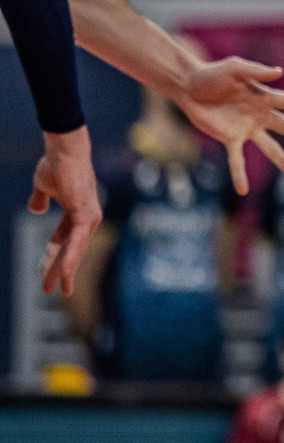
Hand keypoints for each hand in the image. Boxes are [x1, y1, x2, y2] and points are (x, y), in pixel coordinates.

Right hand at [30, 128, 101, 295]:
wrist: (64, 151)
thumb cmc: (56, 165)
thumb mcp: (44, 187)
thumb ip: (41, 200)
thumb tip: (36, 209)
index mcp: (76, 216)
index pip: (64, 244)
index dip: (54, 260)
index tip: (45, 276)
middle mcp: (87, 219)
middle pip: (71, 251)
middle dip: (60, 271)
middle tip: (52, 291)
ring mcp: (89, 218)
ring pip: (76, 251)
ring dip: (66, 271)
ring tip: (59, 289)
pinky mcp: (87, 215)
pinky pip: (77, 241)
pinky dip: (71, 257)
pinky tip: (65, 272)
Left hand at [176, 58, 283, 194]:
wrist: (189, 87)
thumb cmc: (213, 74)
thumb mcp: (234, 68)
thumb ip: (256, 71)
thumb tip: (279, 72)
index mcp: (263, 96)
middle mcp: (259, 115)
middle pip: (282, 126)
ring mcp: (246, 129)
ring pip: (269, 147)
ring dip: (281, 160)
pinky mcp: (229, 139)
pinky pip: (237, 159)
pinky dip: (240, 175)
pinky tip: (243, 190)